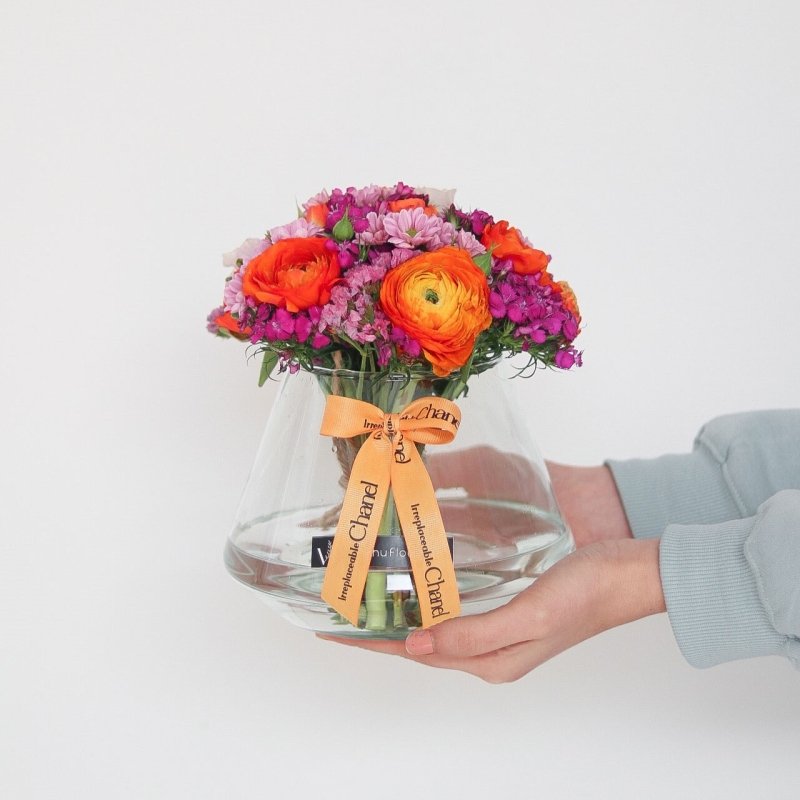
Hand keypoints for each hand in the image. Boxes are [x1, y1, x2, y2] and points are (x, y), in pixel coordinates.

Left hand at [319, 462, 656, 681]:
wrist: (628, 573)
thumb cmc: (588, 594)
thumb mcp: (529, 615)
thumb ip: (472, 634)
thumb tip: (415, 646)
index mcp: (491, 659)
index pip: (413, 653)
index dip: (370, 643)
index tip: (331, 630)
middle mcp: (488, 649)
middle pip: (416, 642)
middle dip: (376, 630)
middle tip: (339, 609)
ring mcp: (497, 628)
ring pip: (432, 624)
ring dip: (398, 613)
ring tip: (365, 597)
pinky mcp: (505, 606)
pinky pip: (453, 606)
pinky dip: (426, 597)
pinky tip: (416, 582)